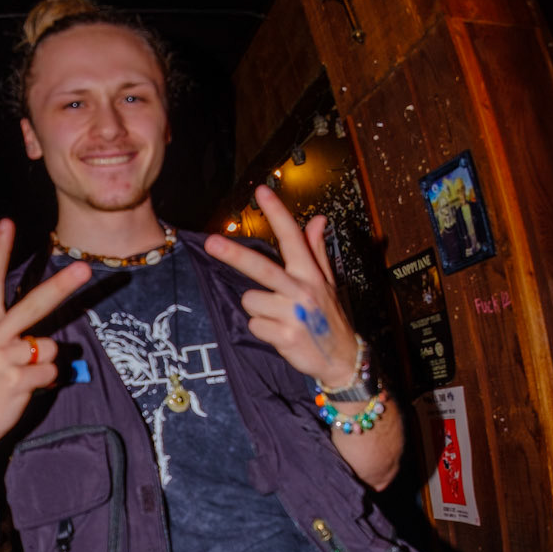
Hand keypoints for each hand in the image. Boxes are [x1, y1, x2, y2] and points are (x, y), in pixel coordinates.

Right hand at [0, 219, 90, 460]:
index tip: (7, 223)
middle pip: (33, 304)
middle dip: (61, 286)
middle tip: (85, 269)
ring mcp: (4, 357)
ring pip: (49, 346)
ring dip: (46, 362)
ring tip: (26, 374)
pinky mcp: (17, 380)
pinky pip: (51, 371)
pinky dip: (47, 380)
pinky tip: (30, 387)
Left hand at [204, 186, 362, 390]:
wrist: (341, 359)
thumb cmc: (329, 318)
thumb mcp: (327, 282)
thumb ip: (316, 250)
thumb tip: (317, 220)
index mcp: (310, 274)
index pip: (292, 237)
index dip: (277, 213)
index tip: (262, 192)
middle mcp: (302, 290)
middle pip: (261, 267)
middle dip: (234, 254)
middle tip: (211, 243)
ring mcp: (293, 314)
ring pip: (250, 301)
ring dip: (258, 309)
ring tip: (278, 316)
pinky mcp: (285, 335)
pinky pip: (254, 325)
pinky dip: (262, 330)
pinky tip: (280, 332)